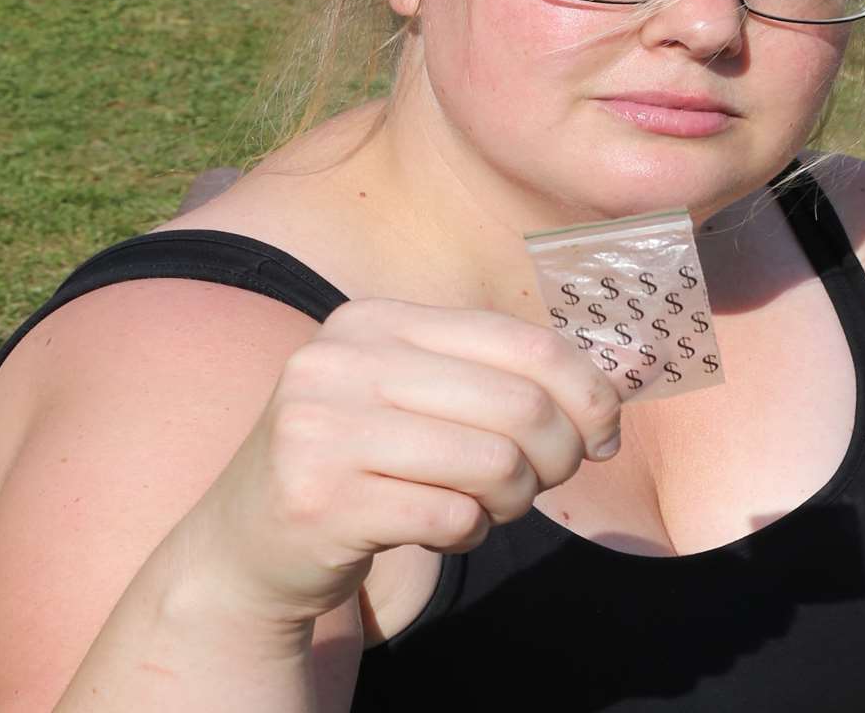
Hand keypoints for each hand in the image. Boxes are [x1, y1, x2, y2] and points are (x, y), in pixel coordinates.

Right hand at [179, 298, 623, 625]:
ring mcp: (321, 429)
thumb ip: (499, 379)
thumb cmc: (361, 463)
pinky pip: (452, 517)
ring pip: (493, 463)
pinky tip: (441, 531)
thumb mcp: (414, 396)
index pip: (522, 341)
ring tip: (489, 507)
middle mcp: (341, 360)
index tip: (604, 434)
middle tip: (546, 482)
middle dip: (559, 455)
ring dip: (514, 499)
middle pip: (518, 405)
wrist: (247, 544)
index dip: (587, 391)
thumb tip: (617, 385)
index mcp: (376, 321)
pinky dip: (469, 534)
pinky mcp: (320, 501)